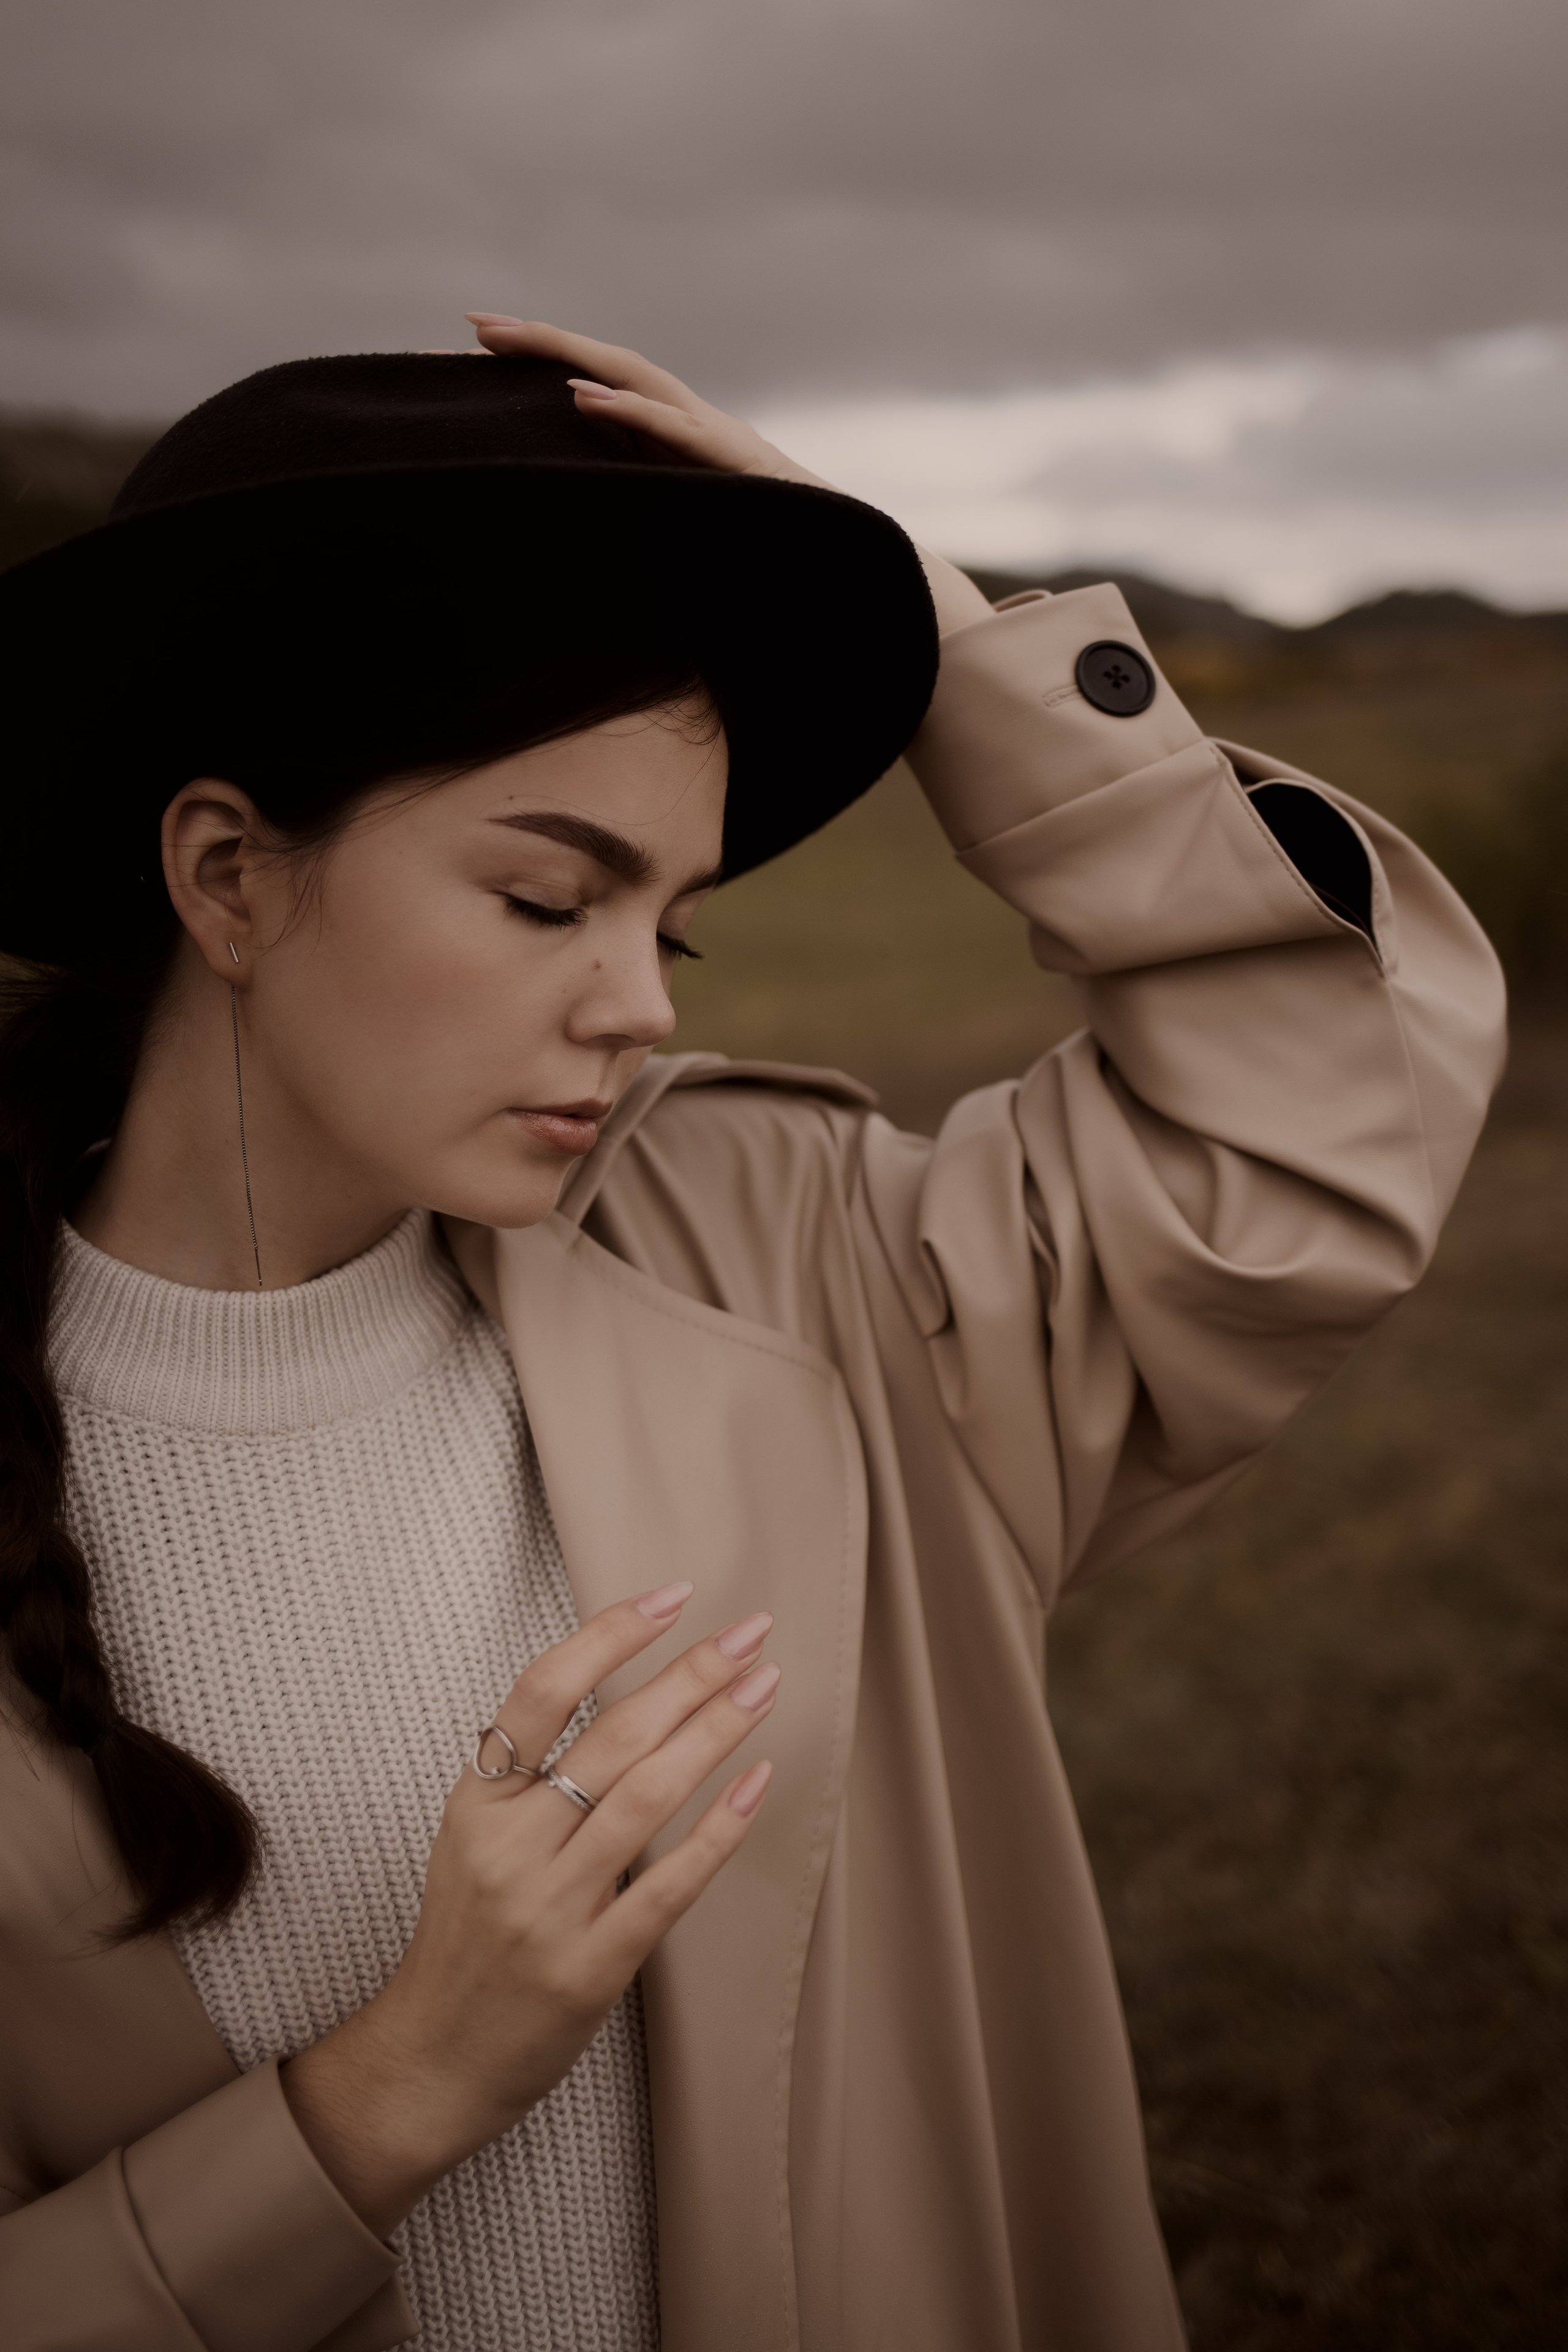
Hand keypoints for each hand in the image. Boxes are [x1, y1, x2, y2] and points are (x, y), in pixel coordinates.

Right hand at [282, 1584, 776, 2234]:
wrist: (432, 2060)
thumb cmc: (467, 1940)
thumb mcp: (473, 1841)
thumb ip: (528, 1777)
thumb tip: (619, 1697)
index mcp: (477, 1804)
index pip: (541, 1692)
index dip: (609, 1635)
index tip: (672, 1595)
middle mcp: (511, 1848)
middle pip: (613, 1737)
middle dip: (691, 1675)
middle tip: (752, 1633)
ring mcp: (550, 1909)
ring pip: (648, 1797)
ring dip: (716, 1732)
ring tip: (765, 1687)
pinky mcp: (591, 1968)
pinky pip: (669, 1885)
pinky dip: (720, 1829)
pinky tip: (758, 1783)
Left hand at [465, 313, 993, 634]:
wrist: (867, 590)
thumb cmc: (784, 581)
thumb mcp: (699, 550)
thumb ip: (655, 528)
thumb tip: (591, 546)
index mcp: (685, 450)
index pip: (608, 395)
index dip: (551, 370)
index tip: (486, 358)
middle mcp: (699, 432)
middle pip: (612, 370)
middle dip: (543, 344)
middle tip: (476, 326)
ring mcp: (721, 444)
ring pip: (639, 381)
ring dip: (571, 358)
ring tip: (509, 341)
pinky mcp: (741, 468)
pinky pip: (677, 431)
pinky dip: (628, 413)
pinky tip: (579, 400)